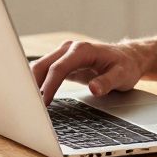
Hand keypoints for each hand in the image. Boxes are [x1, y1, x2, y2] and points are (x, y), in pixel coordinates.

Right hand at [31, 39, 151, 104]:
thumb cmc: (125, 66)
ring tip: (28, 105)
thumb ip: (108, 82)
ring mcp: (64, 54)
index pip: (58, 68)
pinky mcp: (62, 62)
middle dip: (33, 84)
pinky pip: (45, 72)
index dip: (49, 85)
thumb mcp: (123, 75)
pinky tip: (35, 98)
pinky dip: (38, 84)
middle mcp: (69, 49)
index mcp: (82, 50)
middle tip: (28, 107)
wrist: (128, 58)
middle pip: (43, 65)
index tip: (44, 103)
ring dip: (32, 84)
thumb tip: (94, 89)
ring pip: (40, 67)